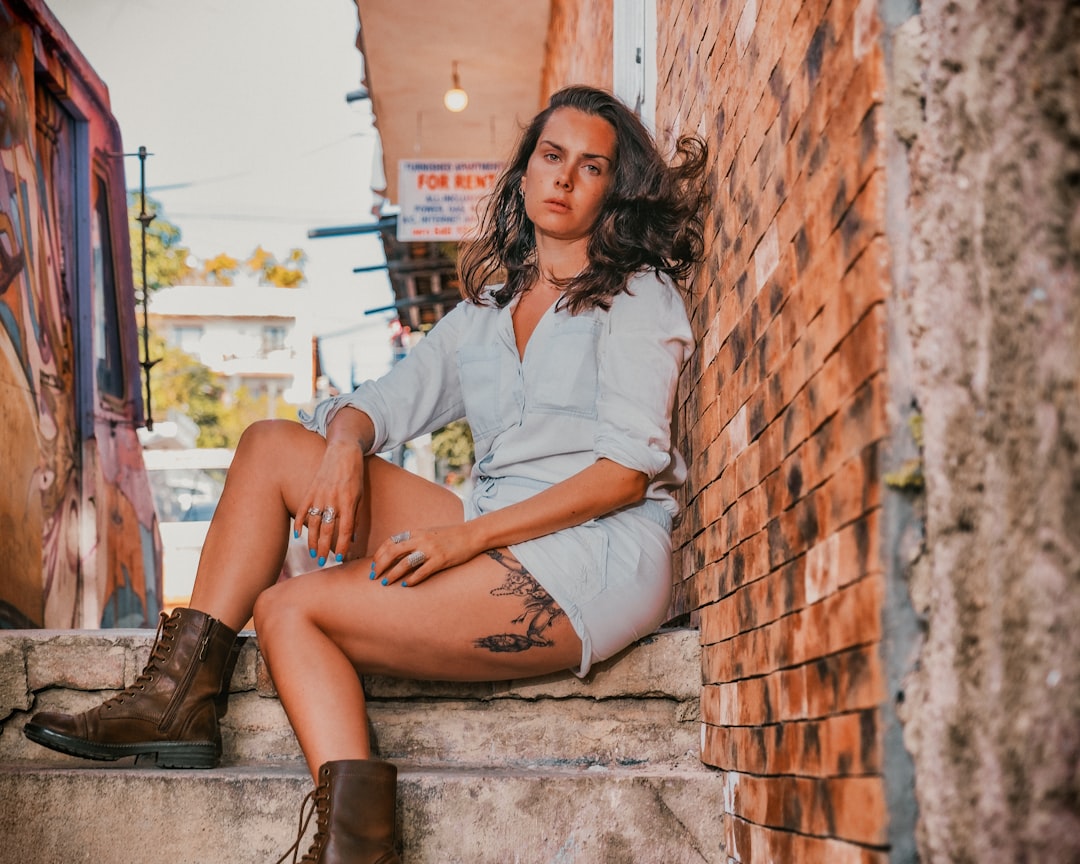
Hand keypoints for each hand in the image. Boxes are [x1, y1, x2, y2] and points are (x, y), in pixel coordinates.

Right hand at [295, 439, 365, 565]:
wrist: (343, 452)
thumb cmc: (355, 476)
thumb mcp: (360, 496)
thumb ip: (355, 517)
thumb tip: (352, 538)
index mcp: (348, 502)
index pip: (345, 530)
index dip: (342, 545)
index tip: (341, 558)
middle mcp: (333, 500)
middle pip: (327, 530)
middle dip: (324, 548)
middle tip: (322, 562)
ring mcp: (320, 495)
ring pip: (313, 523)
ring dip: (312, 540)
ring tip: (312, 553)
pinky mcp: (311, 490)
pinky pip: (303, 510)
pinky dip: (299, 523)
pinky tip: (298, 535)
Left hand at [371, 523, 480, 586]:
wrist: (471, 535)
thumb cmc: (450, 536)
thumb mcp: (429, 533)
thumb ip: (415, 540)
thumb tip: (399, 552)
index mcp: (416, 532)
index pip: (391, 541)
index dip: (379, 553)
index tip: (374, 563)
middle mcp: (421, 539)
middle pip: (393, 552)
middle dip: (380, 565)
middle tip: (374, 576)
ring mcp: (431, 550)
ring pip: (405, 563)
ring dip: (392, 574)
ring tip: (385, 583)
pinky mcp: (441, 560)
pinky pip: (422, 571)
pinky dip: (412, 579)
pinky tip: (406, 585)